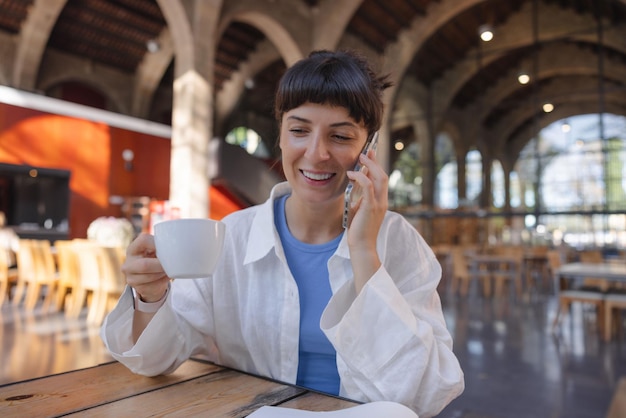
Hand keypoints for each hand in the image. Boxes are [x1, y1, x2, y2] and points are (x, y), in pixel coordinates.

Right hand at [122, 233, 169, 302]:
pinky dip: (164, 280)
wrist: (150, 280)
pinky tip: (166, 276)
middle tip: (172, 263)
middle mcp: (128, 264)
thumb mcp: (154, 251)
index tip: (168, 247)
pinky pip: (155, 285)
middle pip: (145, 265)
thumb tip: (176, 246)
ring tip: (169, 269)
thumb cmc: (154, 260)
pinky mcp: (139, 288)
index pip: (143, 241)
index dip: (157, 244)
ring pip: (151, 276)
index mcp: (132, 249)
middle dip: (161, 265)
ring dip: (164, 273)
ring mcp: (131, 278)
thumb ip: (160, 246)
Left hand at [345, 150, 387, 291]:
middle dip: (375, 161)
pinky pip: (369, 187)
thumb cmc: (358, 230)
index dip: (376, 165)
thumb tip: (355, 184)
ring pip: (380, 178)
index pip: (381, 179)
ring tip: (361, 157)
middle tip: (367, 151)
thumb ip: (360, 197)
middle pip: (383, 175)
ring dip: (370, 165)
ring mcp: (378, 204)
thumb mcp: (358, 210)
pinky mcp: (370, 207)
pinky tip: (352, 174)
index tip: (370, 154)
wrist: (361, 247)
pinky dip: (361, 177)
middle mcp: (382, 201)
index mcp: (380, 201)